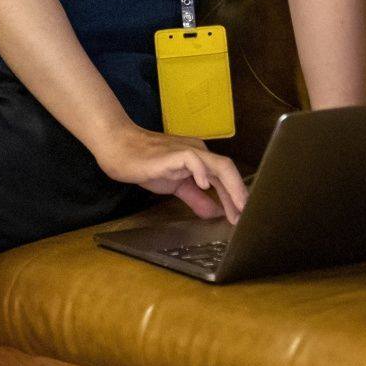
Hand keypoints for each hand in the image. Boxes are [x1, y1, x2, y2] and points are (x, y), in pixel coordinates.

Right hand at [90, 123, 247, 223]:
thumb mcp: (175, 185)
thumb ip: (195, 197)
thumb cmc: (145, 164)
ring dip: (231, 188)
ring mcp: (186, 150)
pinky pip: (193, 159)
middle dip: (239, 194)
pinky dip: (202, 172)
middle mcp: (198, 152)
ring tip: (237, 208)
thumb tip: (215, 212)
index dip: (235, 196)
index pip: (224, 176)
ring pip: (218, 164)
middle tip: (245, 217)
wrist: (119, 148)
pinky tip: (204, 185)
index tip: (242, 217)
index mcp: (200, 159)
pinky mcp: (173, 153)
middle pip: (227, 169)